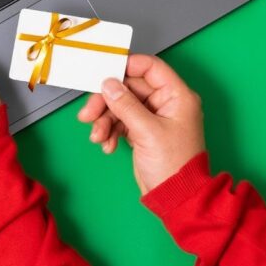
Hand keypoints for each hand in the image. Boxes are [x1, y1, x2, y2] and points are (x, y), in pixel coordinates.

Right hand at [77, 54, 204, 193]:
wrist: (175, 198)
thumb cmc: (174, 166)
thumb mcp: (148, 132)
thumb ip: (126, 105)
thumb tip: (109, 84)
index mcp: (176, 96)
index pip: (150, 68)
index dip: (126, 67)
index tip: (104, 73)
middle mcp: (165, 103)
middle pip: (129, 88)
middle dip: (107, 101)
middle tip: (89, 113)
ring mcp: (153, 118)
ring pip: (121, 106)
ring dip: (105, 120)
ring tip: (98, 137)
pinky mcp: (142, 132)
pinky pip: (120, 122)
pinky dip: (110, 131)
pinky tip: (106, 145)